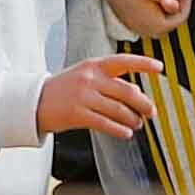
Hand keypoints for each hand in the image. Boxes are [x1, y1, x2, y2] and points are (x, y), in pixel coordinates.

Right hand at [36, 55, 152, 140]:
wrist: (34, 101)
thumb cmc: (64, 89)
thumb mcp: (85, 76)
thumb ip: (109, 81)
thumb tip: (137, 93)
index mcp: (94, 65)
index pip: (123, 61)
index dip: (143, 64)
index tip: (160, 68)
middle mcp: (90, 78)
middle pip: (127, 91)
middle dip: (143, 103)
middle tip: (151, 112)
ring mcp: (83, 96)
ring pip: (118, 109)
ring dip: (132, 119)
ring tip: (138, 124)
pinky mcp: (77, 114)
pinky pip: (105, 123)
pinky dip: (120, 130)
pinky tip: (126, 133)